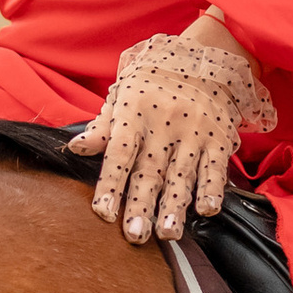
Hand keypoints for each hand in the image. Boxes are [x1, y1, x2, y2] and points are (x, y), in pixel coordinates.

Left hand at [71, 12, 274, 243]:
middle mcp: (164, 126)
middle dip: (141, 205)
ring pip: (183, 174)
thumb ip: (101, 128)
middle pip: (150, 171)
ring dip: (175, 206)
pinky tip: (207, 210)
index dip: (111, 184)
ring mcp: (193, 133)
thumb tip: (74, 149)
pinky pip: (216, 166)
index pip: (119, 155)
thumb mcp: (122, 96)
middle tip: (135, 236)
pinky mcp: (219, 138)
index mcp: (134, 116)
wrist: (202, 56)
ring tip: (168, 233)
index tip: (103, 212)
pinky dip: (213, 188)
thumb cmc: (153, 82)